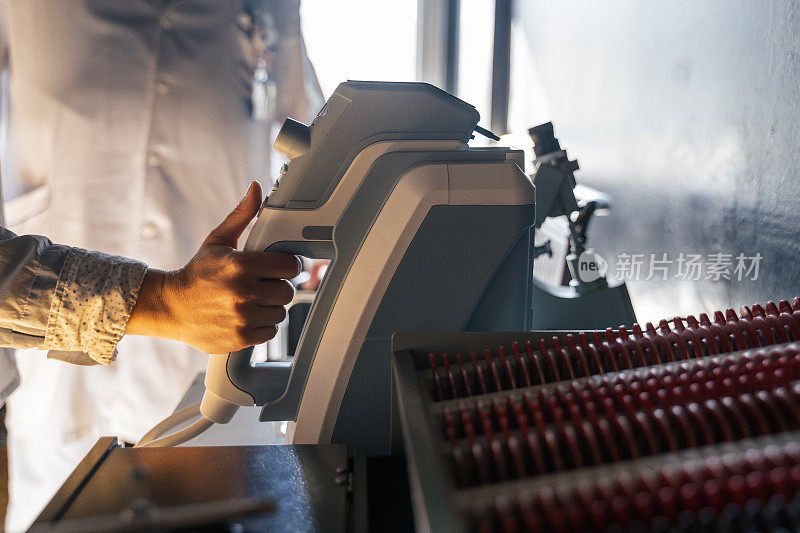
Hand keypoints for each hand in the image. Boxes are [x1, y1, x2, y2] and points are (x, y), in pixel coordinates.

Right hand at [126, 181, 300, 353]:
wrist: (170, 307)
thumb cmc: (197, 274)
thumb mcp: (218, 241)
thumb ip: (241, 215)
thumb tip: (256, 188)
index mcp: (240, 265)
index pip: (289, 265)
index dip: (287, 265)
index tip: (280, 267)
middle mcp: (242, 292)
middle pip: (287, 290)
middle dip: (277, 286)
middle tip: (262, 284)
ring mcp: (242, 317)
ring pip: (280, 312)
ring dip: (270, 307)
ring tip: (252, 300)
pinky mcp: (240, 338)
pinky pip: (270, 332)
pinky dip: (262, 325)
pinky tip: (247, 315)